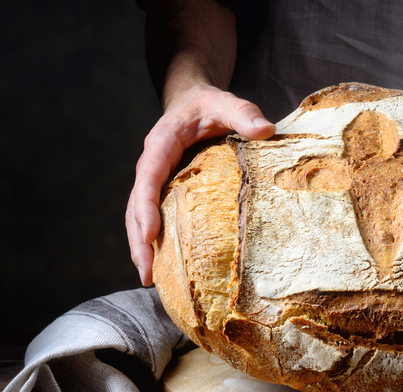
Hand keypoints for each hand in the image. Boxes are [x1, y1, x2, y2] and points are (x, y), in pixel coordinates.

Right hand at [126, 84, 274, 285]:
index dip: (146, 206)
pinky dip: (153, 240)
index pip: (148, 177)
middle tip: (146, 272)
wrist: (193, 101)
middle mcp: (151, 164)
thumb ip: (244, 113)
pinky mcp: (163, 190)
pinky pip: (152, 216)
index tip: (151, 234)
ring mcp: (155, 179)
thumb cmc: (208, 103)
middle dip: (139, 239)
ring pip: (138, 216)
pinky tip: (162, 264)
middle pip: (135, 205)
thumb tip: (267, 130)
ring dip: (141, 246)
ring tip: (148, 278)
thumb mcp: (225, 102)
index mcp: (160, 144)